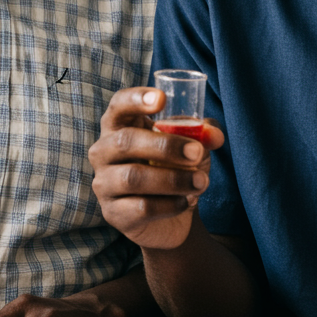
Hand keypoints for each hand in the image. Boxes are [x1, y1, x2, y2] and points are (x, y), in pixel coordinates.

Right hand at [89, 87, 224, 249]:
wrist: (171, 217)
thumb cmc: (175, 168)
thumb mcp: (192, 146)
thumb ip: (203, 134)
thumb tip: (214, 135)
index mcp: (119, 126)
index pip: (118, 105)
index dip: (136, 99)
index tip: (162, 99)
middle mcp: (103, 152)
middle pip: (125, 141)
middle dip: (165, 146)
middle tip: (197, 152)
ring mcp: (104, 184)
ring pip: (133, 177)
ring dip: (174, 179)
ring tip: (201, 182)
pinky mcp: (113, 213)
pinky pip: (141, 207)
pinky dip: (170, 204)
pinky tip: (187, 201)